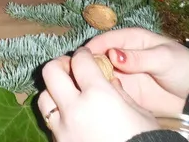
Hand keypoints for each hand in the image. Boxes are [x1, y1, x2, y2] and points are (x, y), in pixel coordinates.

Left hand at [38, 47, 159, 141]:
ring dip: (53, 91)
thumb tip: (110, 81)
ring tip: (66, 93)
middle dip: (60, 65)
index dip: (83, 54)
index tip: (86, 55)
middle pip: (51, 73)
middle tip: (70, 67)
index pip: (80, 61)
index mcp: (97, 94)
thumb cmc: (145, 140)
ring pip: (43, 99)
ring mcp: (63, 129)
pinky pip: (51, 124)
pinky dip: (58, 116)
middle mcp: (74, 109)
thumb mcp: (139, 112)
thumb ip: (120, 93)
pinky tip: (71, 118)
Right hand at [84, 28, 188, 114]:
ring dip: (91, 79)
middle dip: (87, 65)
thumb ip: (138, 58)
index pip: (106, 40)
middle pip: (98, 57)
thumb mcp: (163, 58)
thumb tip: (112, 55)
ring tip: (82, 87)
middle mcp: (122, 55)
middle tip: (76, 75)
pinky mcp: (126, 90)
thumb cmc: (182, 66)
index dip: (92, 48)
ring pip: (100, 74)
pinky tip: (96, 98)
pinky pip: (109, 90)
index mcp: (131, 40)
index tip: (80, 58)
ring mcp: (123, 74)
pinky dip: (101, 93)